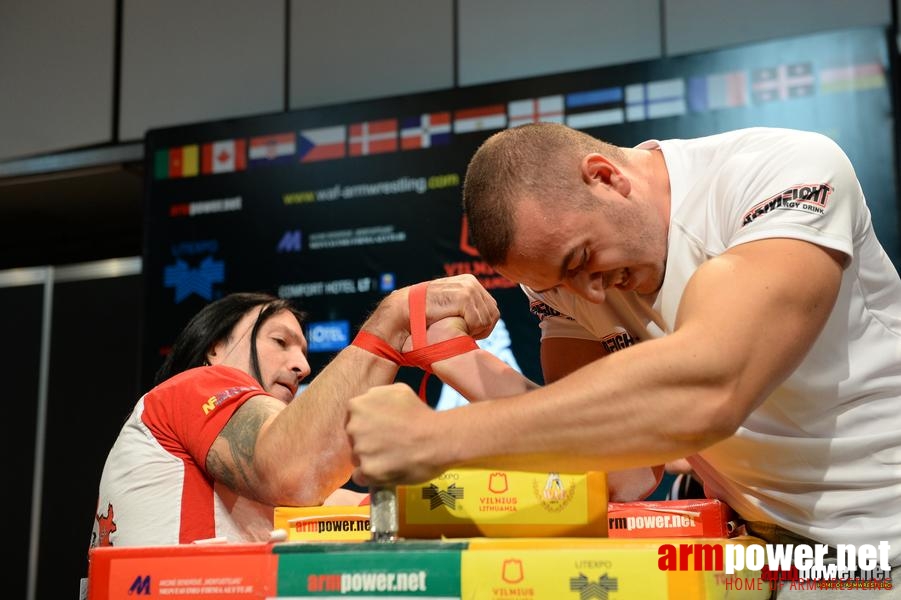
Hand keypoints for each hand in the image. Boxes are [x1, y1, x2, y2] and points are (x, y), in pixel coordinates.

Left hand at [346, 383, 445, 485]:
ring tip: (392, 458)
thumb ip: (377, 396)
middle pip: (353, 439)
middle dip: (367, 442)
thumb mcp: (397, 390)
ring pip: (357, 458)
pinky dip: (371, 478)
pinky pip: (361, 477)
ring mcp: (359, 449)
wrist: (437, 438)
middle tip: (388, 445)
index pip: (353, 419)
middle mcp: (353, 427)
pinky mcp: (368, 470)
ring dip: (370, 459)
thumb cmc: (421, 413)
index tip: (381, 431)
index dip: (367, 426)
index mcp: (357, 405)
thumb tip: (370, 405)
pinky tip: (386, 472)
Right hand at [363, 274, 498, 350]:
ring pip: (487, 319)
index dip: (483, 325)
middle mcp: (470, 282)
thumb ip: (465, 308)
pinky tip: (454, 328)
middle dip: (481, 329)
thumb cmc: (424, 317)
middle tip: (463, 333)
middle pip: (493, 314)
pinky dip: (469, 330)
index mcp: (469, 282)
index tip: (468, 332)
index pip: (492, 308)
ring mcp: (468, 288)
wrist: (404, 314)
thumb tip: (487, 321)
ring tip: (456, 330)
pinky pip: (478, 322)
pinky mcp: (463, 297)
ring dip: (475, 330)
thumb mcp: (448, 306)